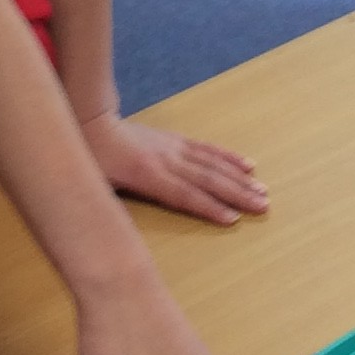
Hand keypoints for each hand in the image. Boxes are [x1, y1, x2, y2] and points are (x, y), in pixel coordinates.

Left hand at [84, 114, 267, 227]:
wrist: (92, 120)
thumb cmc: (91, 160)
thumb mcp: (97, 188)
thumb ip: (113, 209)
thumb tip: (122, 234)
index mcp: (147, 175)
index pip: (184, 195)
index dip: (209, 207)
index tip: (233, 219)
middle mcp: (167, 160)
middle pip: (208, 179)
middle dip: (238, 194)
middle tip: (263, 206)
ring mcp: (174, 148)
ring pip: (213, 164)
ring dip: (240, 178)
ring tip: (262, 189)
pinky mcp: (176, 140)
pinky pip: (207, 149)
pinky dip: (229, 157)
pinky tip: (247, 164)